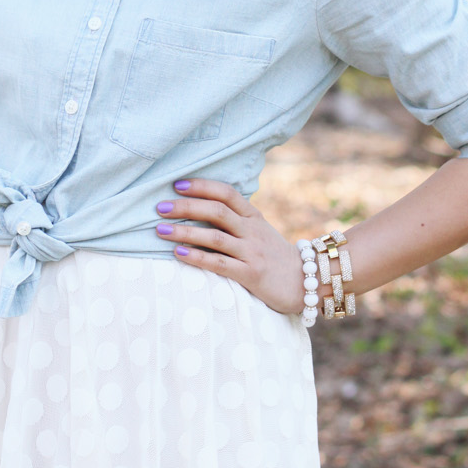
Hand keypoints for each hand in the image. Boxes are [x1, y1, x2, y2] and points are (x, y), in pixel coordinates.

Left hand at [154, 177, 304, 314]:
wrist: (307, 282)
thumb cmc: (274, 255)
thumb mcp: (259, 231)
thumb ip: (236, 219)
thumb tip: (199, 207)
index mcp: (253, 216)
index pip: (226, 193)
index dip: (201, 186)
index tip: (177, 184)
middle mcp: (252, 231)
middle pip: (216, 211)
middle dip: (185, 207)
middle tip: (160, 207)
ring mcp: (252, 252)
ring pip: (214, 237)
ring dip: (184, 232)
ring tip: (160, 230)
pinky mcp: (251, 274)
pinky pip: (220, 264)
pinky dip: (197, 257)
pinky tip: (179, 254)